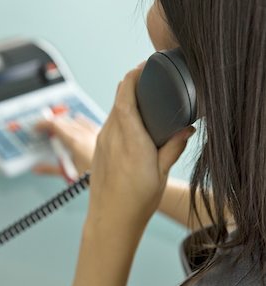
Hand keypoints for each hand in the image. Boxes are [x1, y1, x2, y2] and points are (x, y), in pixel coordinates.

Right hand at [32, 114, 100, 176]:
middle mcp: (84, 133)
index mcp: (74, 141)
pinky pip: (87, 122)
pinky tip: (77, 128)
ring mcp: (93, 131)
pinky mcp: (100, 133)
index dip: (43, 124)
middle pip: (63, 120)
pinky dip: (78, 123)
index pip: (54, 124)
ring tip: (60, 132)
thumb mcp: (69, 174)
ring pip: (75, 119)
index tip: (37, 127)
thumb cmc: (94, 175)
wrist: (115, 175)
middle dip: (52, 124)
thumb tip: (38, 169)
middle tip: (45, 131)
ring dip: (65, 123)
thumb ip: (50, 169)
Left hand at [86, 66, 195, 230]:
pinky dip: (120, 117)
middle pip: (119, 98)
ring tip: (144, 104)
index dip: (134, 75)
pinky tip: (133, 127)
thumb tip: (186, 129)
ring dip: (126, 102)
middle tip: (150, 82)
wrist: (110, 220)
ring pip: (113, 110)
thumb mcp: (161, 173)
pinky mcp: (99, 148)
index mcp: (130, 137)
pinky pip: (109, 123)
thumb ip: (173, 147)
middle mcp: (112, 134)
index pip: (125, 93)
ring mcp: (102, 141)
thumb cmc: (136, 201)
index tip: (144, 66)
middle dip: (132, 85)